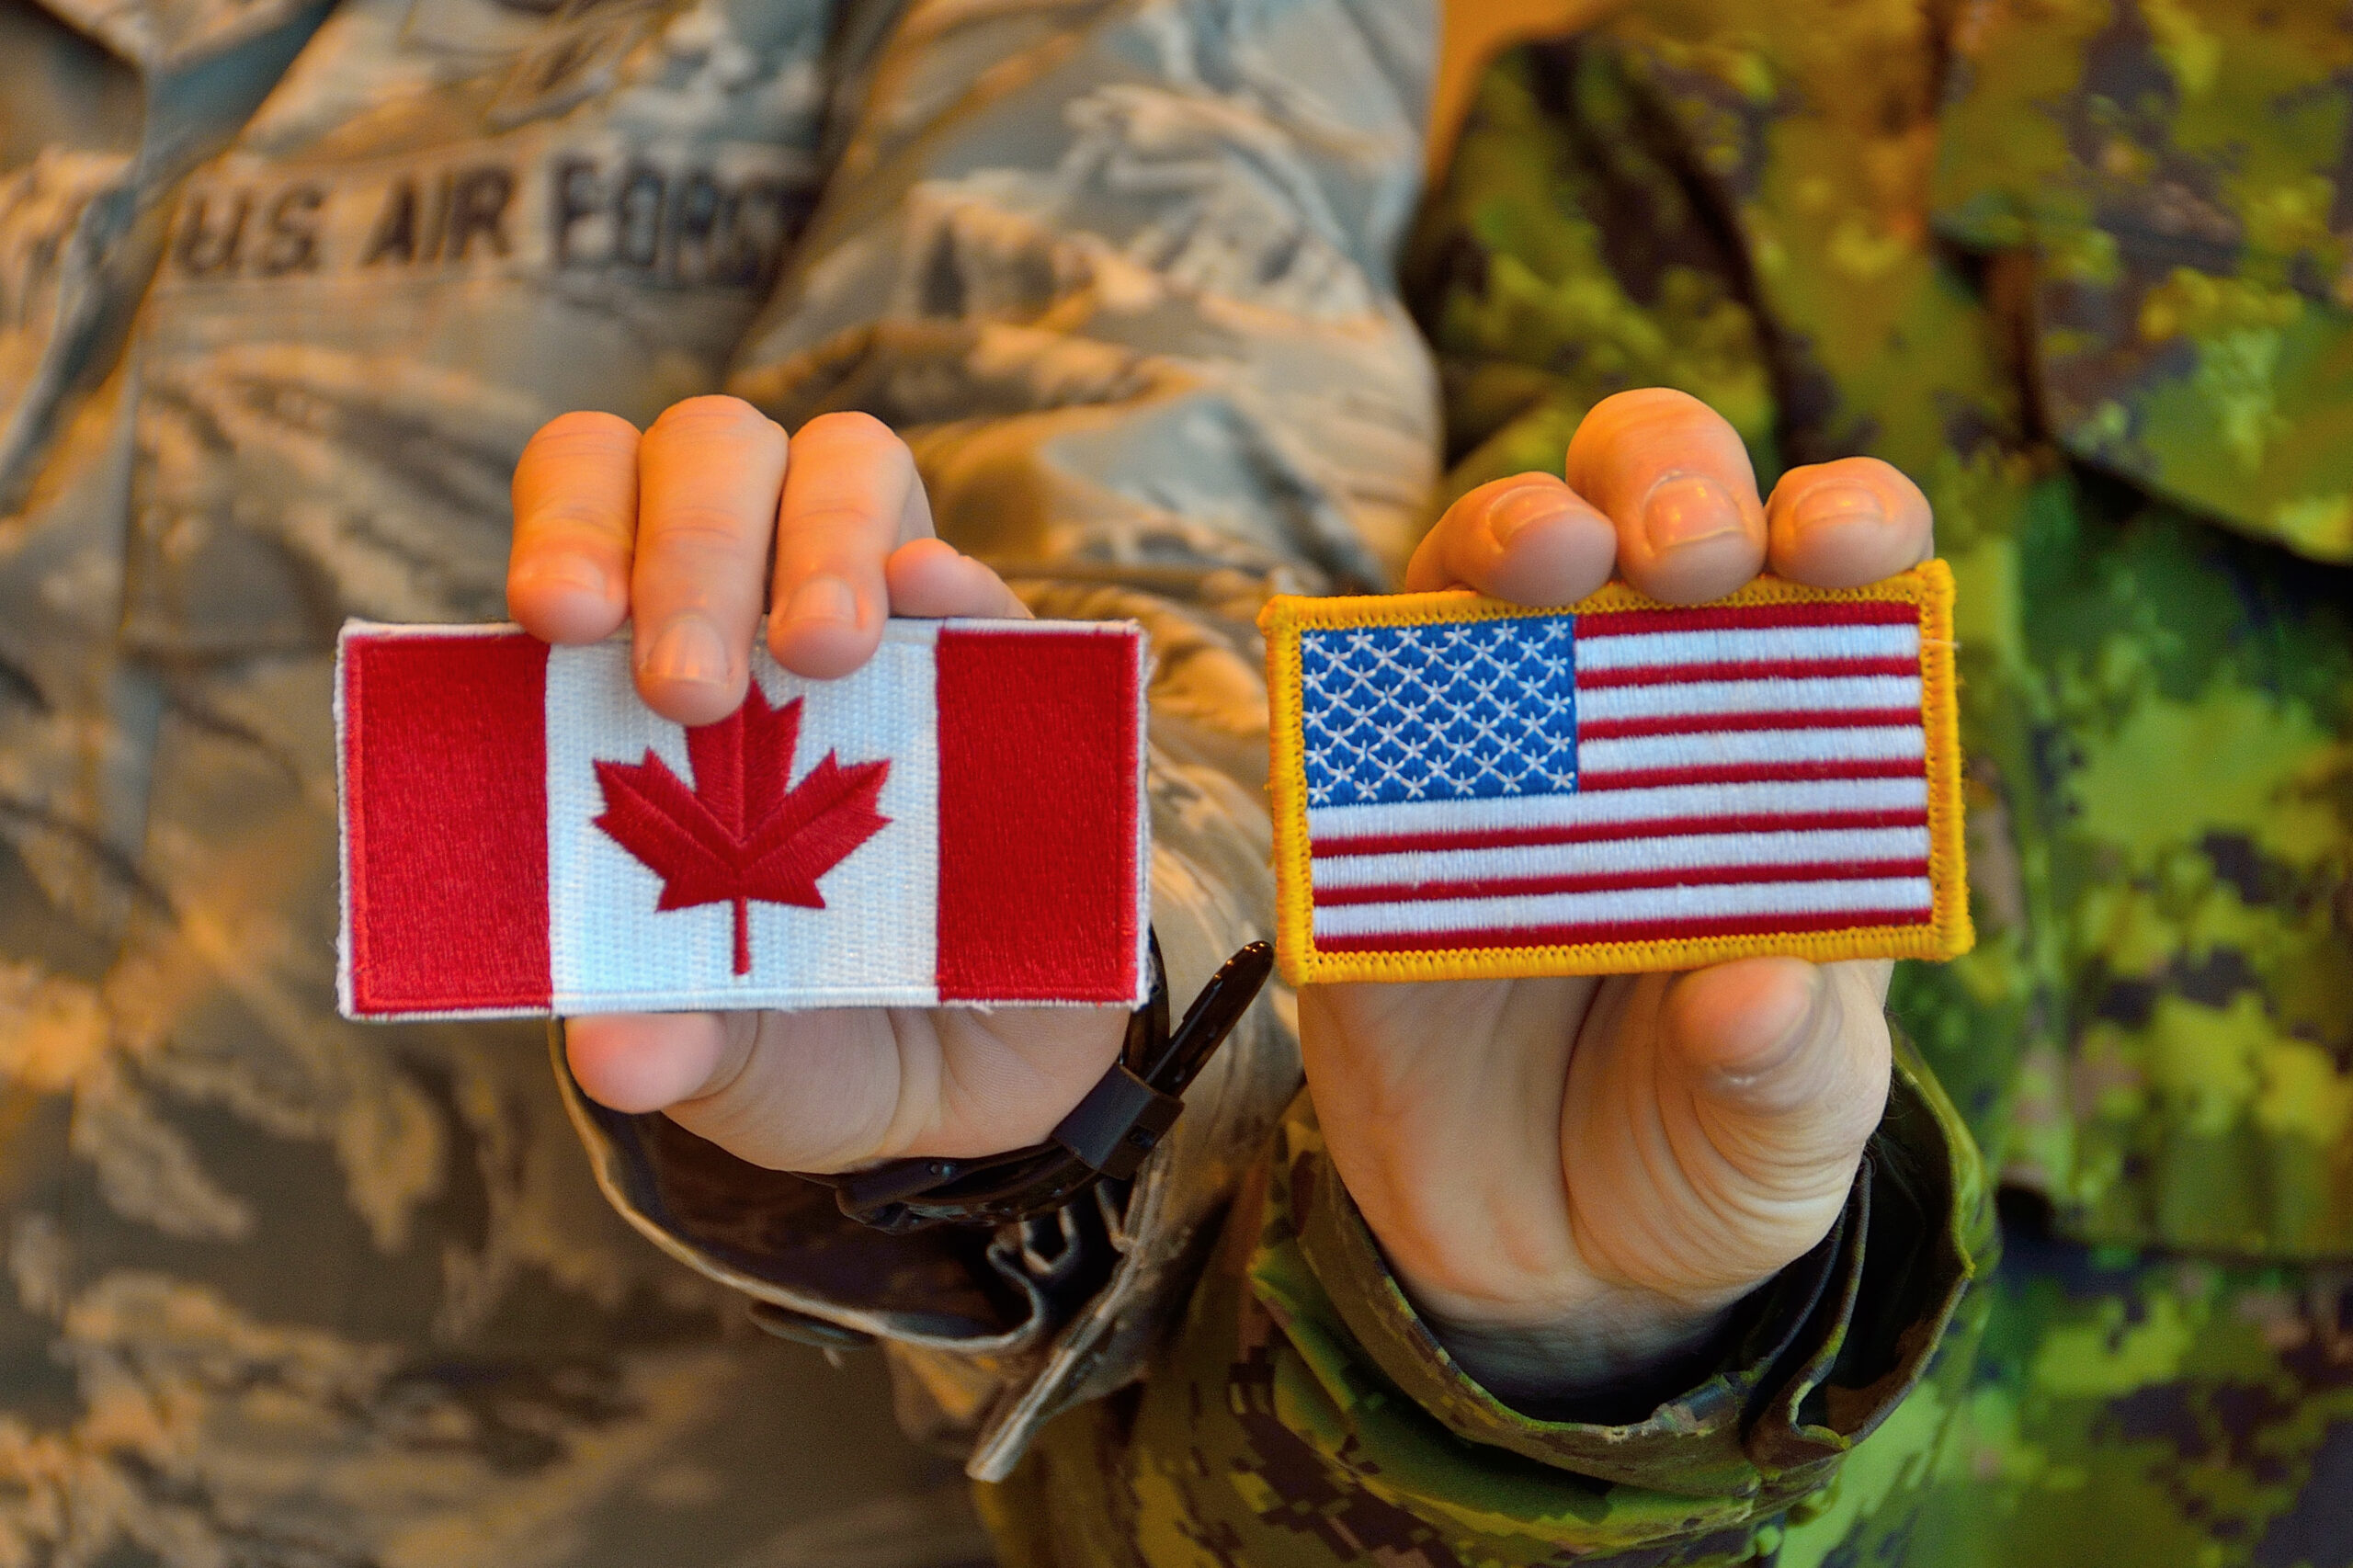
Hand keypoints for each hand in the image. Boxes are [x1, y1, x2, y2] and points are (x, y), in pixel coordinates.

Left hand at [507, 398, 1126, 1168]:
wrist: (978, 1083)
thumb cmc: (807, 1034)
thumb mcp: (731, 1061)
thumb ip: (672, 1044)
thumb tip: (616, 1053)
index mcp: (640, 666)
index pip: (589, 506)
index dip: (572, 524)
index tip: (558, 616)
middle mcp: (759, 605)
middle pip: (713, 458)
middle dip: (691, 551)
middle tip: (689, 689)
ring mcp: (894, 624)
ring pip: (848, 463)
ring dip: (824, 537)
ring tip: (825, 652)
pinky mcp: (1012, 668)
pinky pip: (985, 579)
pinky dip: (956, 572)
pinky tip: (934, 599)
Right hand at [1304, 389, 1932, 1402]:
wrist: (1544, 1263)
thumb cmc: (1704, 1153)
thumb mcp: (1789, 1133)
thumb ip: (1788, 1070)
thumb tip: (1748, 992)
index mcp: (1788, 750)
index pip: (1831, 578)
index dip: (1845, 517)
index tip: (1842, 546)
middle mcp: (1643, 709)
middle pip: (1650, 504)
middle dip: (1668, 479)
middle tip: (1679, 555)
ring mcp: (1497, 747)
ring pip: (1482, 560)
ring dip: (1513, 525)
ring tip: (1545, 563)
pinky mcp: (1372, 819)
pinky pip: (1349, 711)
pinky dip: (1362, 673)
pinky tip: (1389, 687)